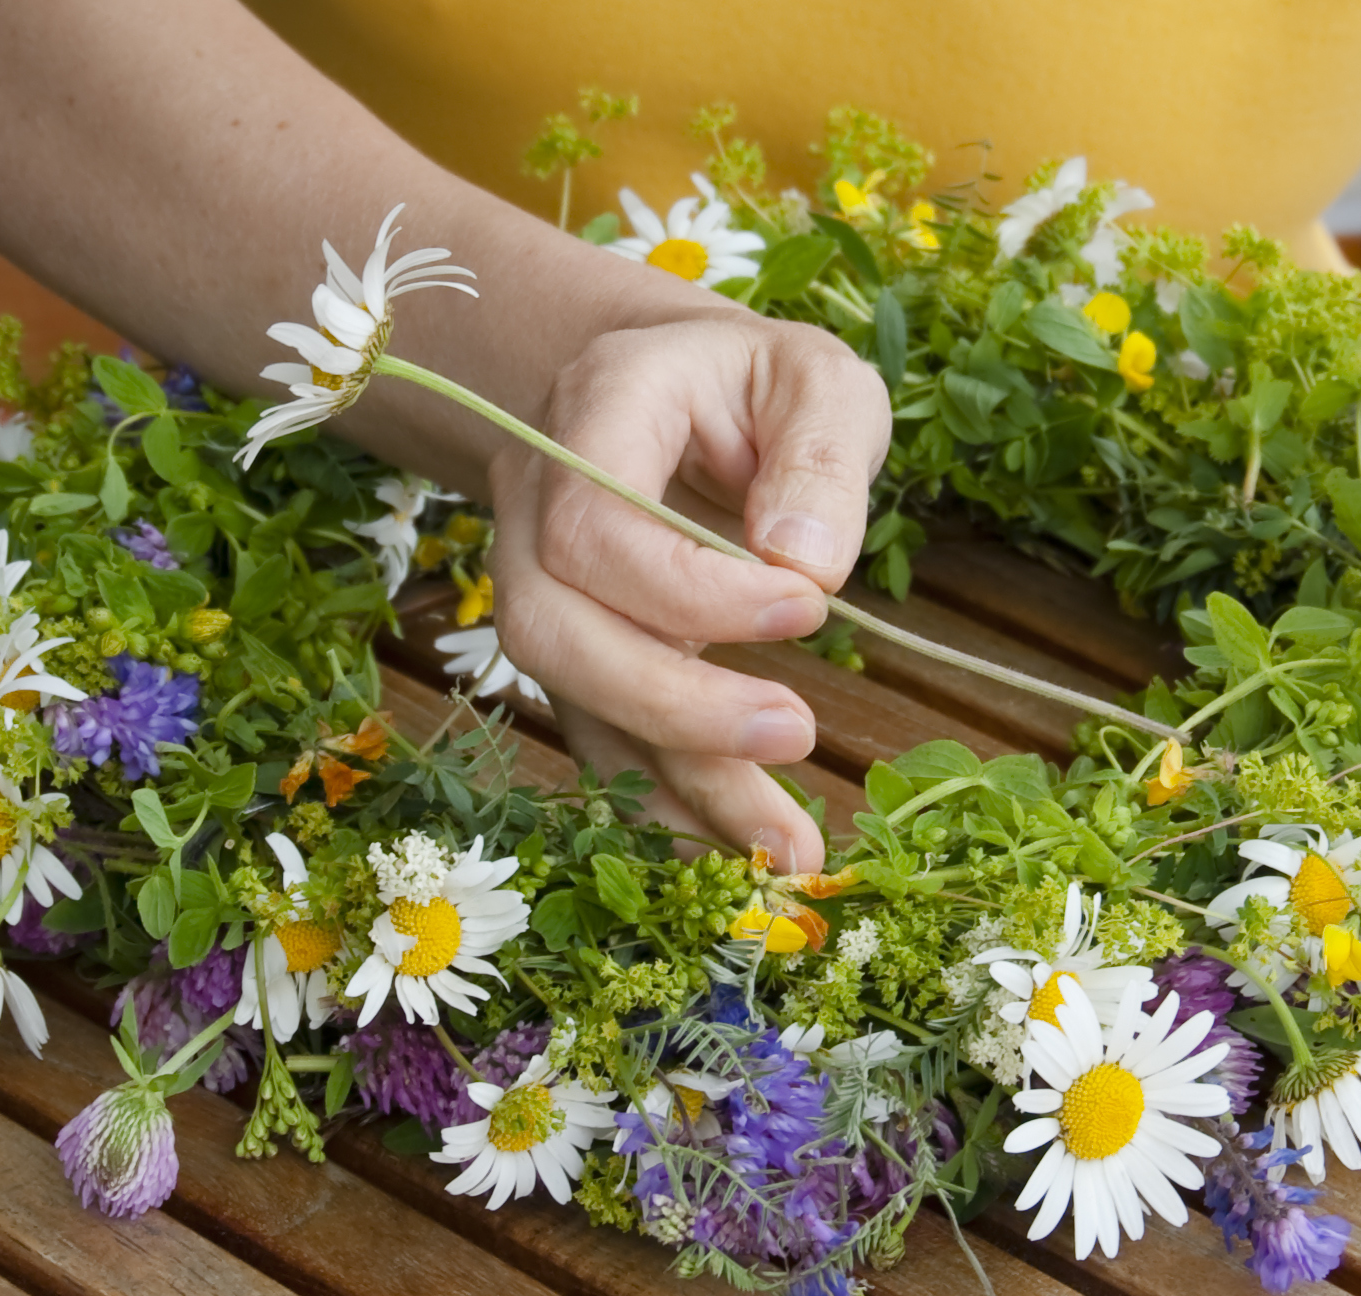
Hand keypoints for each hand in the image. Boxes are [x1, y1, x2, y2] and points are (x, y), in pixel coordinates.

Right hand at [488, 309, 891, 872]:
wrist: (674, 390)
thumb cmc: (754, 386)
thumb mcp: (816, 378)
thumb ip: (821, 454)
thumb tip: (806, 563)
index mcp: (594, 415)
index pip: (597, 525)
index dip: (694, 587)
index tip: (811, 606)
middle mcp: (539, 508)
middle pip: (556, 632)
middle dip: (673, 702)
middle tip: (798, 733)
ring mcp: (544, 589)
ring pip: (577, 704)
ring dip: (680, 786)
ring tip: (790, 850)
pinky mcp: (581, 657)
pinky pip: (601, 743)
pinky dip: (667, 808)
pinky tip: (741, 853)